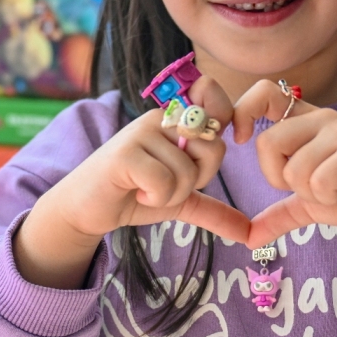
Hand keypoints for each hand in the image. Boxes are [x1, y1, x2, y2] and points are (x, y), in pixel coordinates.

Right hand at [15, 75, 248, 288]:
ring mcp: (140, 132)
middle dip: (196, 179)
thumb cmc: (132, 194)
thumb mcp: (180, 201)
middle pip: (212, 147)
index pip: (216, 104)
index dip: (222, 123)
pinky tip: (135, 192)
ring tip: (145, 190)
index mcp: (176, 119)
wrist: (87, 208)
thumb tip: (249, 232)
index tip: (199, 155)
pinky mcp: (125, 153)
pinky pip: (164, 182)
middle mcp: (160, 118)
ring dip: (170, 195)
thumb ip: (214, 210)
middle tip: (166, 184)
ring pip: (187, 171)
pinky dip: (155, 199)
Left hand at [234, 80, 336, 269]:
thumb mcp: (310, 205)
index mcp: (307, 122)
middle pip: (268, 143)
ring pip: (294, 168)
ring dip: (311, 194)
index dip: (243, 112)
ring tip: (336, 189)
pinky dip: (328, 197)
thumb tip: (249, 238)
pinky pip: (319, 180)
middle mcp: (323, 119)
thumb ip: (279, 215)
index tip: (241, 140)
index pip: (264, 93)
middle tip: (308, 187)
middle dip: (279, 178)